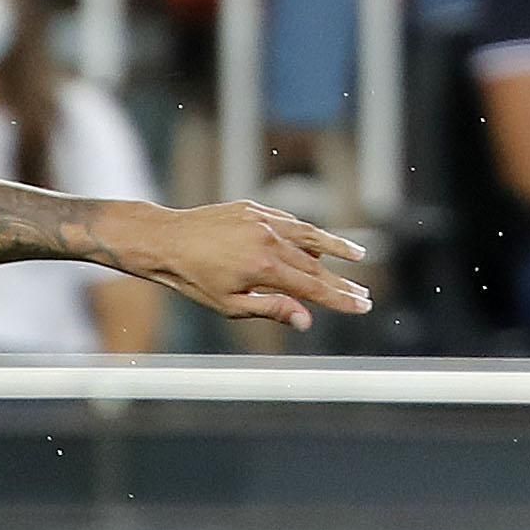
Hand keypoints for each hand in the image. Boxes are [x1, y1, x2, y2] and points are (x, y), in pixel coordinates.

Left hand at [138, 201, 369, 329]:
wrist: (165, 241)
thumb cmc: (192, 278)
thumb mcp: (229, 303)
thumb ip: (271, 308)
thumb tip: (305, 320)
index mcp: (265, 268)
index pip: (313, 287)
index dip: (340, 298)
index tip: (362, 305)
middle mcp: (269, 240)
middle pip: (316, 264)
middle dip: (341, 281)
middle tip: (364, 292)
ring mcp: (263, 221)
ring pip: (308, 235)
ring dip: (335, 246)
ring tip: (357, 256)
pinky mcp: (254, 209)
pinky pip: (287, 221)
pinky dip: (304, 233)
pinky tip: (315, 242)